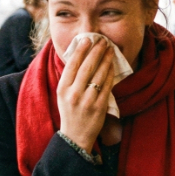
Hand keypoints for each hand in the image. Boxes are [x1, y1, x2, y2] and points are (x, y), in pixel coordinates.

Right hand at [57, 37, 114, 152]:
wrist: (75, 136)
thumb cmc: (69, 112)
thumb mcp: (62, 95)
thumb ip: (69, 78)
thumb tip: (79, 56)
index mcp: (62, 89)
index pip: (72, 64)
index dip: (81, 50)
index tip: (88, 39)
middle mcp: (73, 94)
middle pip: (87, 67)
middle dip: (96, 51)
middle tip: (102, 41)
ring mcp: (87, 101)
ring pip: (99, 74)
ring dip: (106, 59)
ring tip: (110, 49)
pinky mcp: (99, 107)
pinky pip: (107, 86)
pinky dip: (110, 73)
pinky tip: (112, 65)